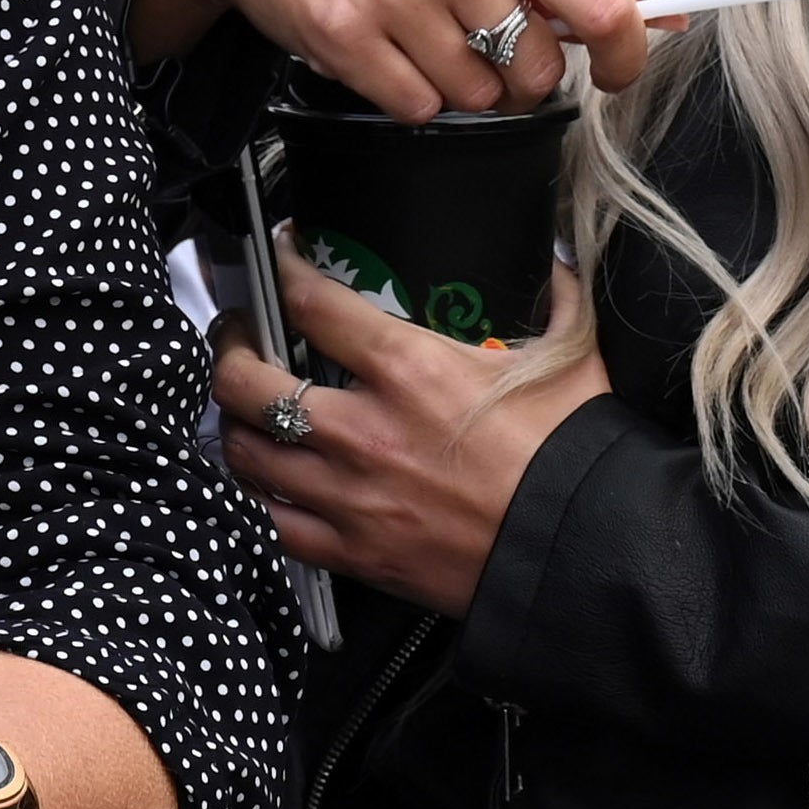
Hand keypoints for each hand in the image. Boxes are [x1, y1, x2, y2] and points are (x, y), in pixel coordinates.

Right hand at [135, 0, 654, 109]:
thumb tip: (658, 19)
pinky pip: (415, 108)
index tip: (615, 73)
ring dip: (456, 86)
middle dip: (519, 78)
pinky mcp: (347, 37)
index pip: (600, 4)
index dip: (624, 54)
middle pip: (535, 70)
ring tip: (419, 39)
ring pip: (475, 97)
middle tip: (483, 50)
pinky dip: (407, 96)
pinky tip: (384, 53)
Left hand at [212, 250, 607, 615]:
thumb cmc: (574, 457)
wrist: (580, 551)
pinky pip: (271, 524)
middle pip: (245, 380)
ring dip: (235, 424)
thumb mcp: (571, 358)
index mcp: (409, 367)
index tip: (281, 256)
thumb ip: (555, 300)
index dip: (282, 266)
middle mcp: (362, 429)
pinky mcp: (352, 552)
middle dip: (229, 348)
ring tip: (244, 408)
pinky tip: (264, 481)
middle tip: (238, 335)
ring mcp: (348, 495)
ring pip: (244, 452)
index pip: (309, 301)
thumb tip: (556, 263)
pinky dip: (257, 500)